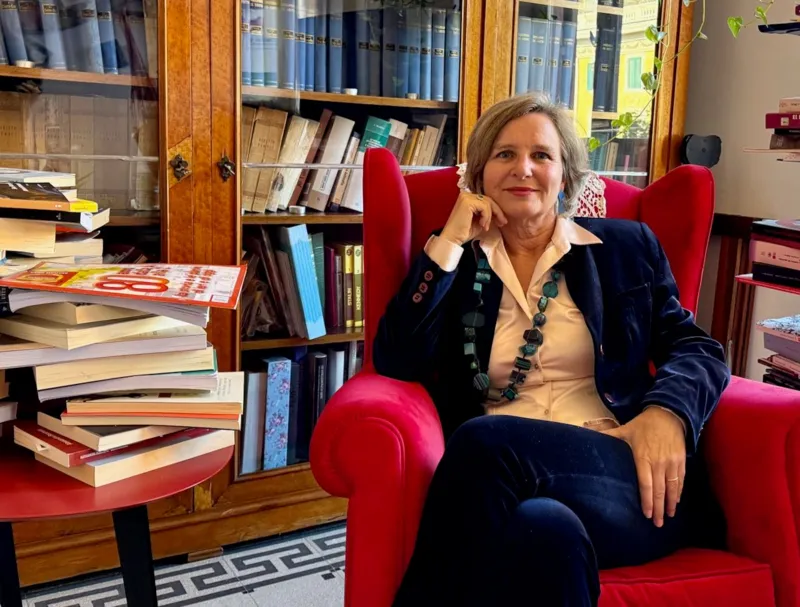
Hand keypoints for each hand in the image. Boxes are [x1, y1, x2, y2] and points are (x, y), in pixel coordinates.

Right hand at [440, 191, 507, 245]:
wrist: (453, 238)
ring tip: (485, 227)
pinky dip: (486, 217)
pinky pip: (484, 207)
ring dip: (490, 217)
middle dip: (497, 212)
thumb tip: (500, 213)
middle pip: (488, 200)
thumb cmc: (464, 232)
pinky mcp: (467, 202)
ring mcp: (466, 197)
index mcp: (468, 198)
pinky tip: (482, 225)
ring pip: (488, 203)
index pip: (486, 200)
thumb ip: (487, 214)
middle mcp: (466, 195)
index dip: (496, 210)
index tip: (501, 221)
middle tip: (502, 222)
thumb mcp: (480, 221)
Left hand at [602, 407, 685, 527]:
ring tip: (668, 516)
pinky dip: (678, 492)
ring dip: (670, 503)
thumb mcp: (624, 430)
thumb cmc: (642, 425)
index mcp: (643, 457)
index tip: (647, 514)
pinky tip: (675, 501)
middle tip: (657, 524)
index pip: (646, 484)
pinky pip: (680, 480)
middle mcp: (659, 462)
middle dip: (659, 508)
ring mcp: (672, 462)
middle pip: (659, 490)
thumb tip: (584, 431)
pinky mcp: (681, 460)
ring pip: (672, 487)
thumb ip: (606, 435)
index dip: (647, 501)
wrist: (667, 415)